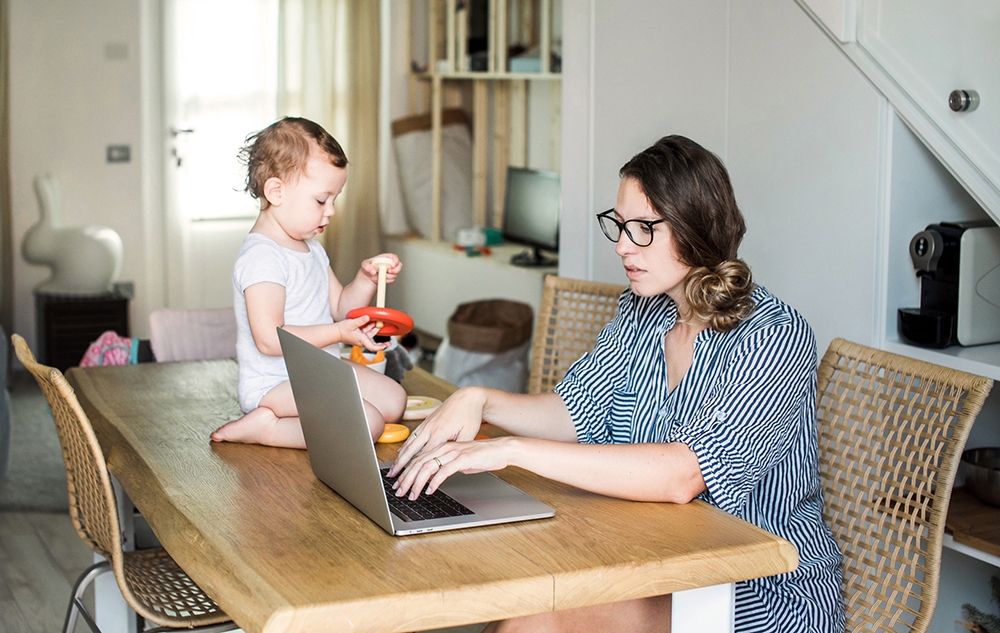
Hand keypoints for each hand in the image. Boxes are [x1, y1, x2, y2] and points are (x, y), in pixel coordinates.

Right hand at [336, 314, 389, 352]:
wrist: (335, 332)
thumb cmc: (342, 330)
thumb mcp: (352, 324)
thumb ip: (360, 321)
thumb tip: (367, 317)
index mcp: (361, 340)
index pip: (373, 347)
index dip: (381, 347)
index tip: (387, 345)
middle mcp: (362, 340)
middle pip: (373, 340)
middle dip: (380, 336)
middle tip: (388, 338)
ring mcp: (360, 338)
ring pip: (370, 334)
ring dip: (374, 328)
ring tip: (378, 322)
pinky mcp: (359, 335)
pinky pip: (366, 331)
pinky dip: (369, 327)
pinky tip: (371, 322)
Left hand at [359, 253, 401, 285]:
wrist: (368, 276)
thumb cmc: (367, 267)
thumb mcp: (364, 264)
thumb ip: (367, 266)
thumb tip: (373, 271)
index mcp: (386, 258)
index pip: (394, 257)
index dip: (396, 261)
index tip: (392, 265)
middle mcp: (390, 264)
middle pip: (399, 266)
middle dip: (395, 270)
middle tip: (388, 272)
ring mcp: (392, 271)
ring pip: (395, 274)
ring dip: (388, 277)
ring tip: (380, 276)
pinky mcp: (391, 277)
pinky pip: (392, 280)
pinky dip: (387, 281)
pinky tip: (381, 279)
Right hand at [388, 387, 486, 477]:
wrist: (468, 397)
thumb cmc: (469, 416)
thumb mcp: (468, 435)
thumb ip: (456, 451)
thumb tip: (447, 466)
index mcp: (439, 433)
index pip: (424, 457)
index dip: (417, 471)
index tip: (411, 482)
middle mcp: (429, 429)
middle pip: (411, 452)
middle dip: (401, 467)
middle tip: (393, 479)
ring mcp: (426, 425)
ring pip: (409, 444)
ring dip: (399, 458)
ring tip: (392, 470)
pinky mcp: (426, 422)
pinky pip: (412, 436)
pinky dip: (404, 446)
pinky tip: (399, 454)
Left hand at [390, 437, 512, 499]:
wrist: (501, 449)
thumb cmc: (483, 456)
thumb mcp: (460, 461)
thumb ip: (447, 466)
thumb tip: (437, 476)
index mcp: (442, 446)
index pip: (418, 458)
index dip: (406, 472)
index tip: (398, 483)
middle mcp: (445, 447)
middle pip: (418, 463)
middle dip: (406, 479)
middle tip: (398, 492)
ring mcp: (453, 452)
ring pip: (427, 467)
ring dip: (417, 483)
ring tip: (411, 494)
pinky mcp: (462, 459)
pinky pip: (443, 471)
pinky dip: (434, 482)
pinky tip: (429, 491)